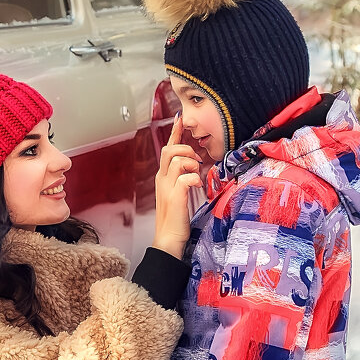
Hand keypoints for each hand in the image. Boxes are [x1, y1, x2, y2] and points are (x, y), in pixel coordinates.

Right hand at [154, 114, 201, 257]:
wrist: (168, 239)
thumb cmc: (176, 218)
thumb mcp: (178, 193)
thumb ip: (182, 178)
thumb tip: (194, 165)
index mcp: (162, 177)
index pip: (167, 148)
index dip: (174, 133)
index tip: (180, 119)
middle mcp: (162, 179)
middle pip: (168, 150)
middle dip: (185, 149)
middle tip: (197, 160)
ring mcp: (167, 188)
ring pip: (176, 160)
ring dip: (191, 164)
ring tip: (197, 175)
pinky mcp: (175, 197)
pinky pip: (185, 178)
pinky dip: (194, 178)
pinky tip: (198, 185)